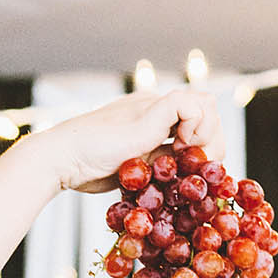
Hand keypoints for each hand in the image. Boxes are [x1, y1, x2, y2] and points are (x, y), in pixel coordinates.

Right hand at [29, 88, 220, 193]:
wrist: (65, 160)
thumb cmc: (92, 168)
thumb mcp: (139, 168)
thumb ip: (163, 164)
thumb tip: (191, 173)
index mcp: (155, 116)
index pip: (201, 120)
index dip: (208, 146)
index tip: (192, 169)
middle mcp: (157, 105)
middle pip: (210, 111)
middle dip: (213, 143)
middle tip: (194, 165)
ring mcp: (154, 105)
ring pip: (206, 104)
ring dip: (207, 136)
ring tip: (185, 157)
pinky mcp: (150, 111)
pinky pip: (190, 104)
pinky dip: (195, 127)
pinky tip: (179, 147)